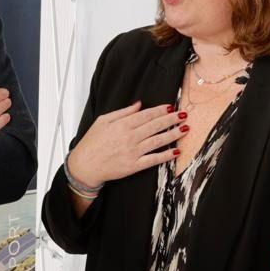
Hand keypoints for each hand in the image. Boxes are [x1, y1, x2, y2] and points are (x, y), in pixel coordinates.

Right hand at [65, 102, 187, 186]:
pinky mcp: (134, 166)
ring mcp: (132, 152)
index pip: (146, 115)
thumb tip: (139, 104)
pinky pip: (153, 159)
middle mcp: (129, 137)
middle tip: (183, 115)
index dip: (160, 110)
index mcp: (122, 125)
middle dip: (171, 119)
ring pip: (157, 141)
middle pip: (155, 125)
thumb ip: (122, 112)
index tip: (170, 107)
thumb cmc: (91, 143)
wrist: (84, 166)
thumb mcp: (103, 121)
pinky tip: (175, 151)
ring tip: (185, 129)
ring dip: (173, 134)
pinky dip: (165, 155)